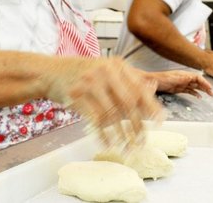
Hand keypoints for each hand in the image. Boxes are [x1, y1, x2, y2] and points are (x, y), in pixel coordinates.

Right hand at [44, 57, 162, 146]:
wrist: (52, 72)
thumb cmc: (84, 73)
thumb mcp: (108, 70)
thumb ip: (129, 79)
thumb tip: (153, 88)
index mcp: (118, 65)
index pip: (140, 87)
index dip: (152, 106)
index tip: (160, 122)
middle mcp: (107, 71)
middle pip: (128, 102)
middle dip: (138, 124)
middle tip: (143, 141)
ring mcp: (91, 83)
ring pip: (112, 113)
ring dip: (121, 133)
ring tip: (127, 146)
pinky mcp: (78, 96)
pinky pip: (95, 119)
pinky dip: (103, 134)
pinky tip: (108, 143)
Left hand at [149, 70, 212, 97]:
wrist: (149, 81)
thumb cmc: (158, 79)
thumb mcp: (170, 79)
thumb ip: (180, 79)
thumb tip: (190, 79)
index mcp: (183, 74)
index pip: (197, 77)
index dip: (204, 82)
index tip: (209, 88)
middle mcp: (184, 78)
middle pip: (198, 82)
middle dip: (206, 87)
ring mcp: (181, 83)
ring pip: (195, 87)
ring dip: (202, 90)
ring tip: (209, 95)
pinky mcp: (178, 88)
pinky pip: (189, 90)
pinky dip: (195, 93)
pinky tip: (199, 97)